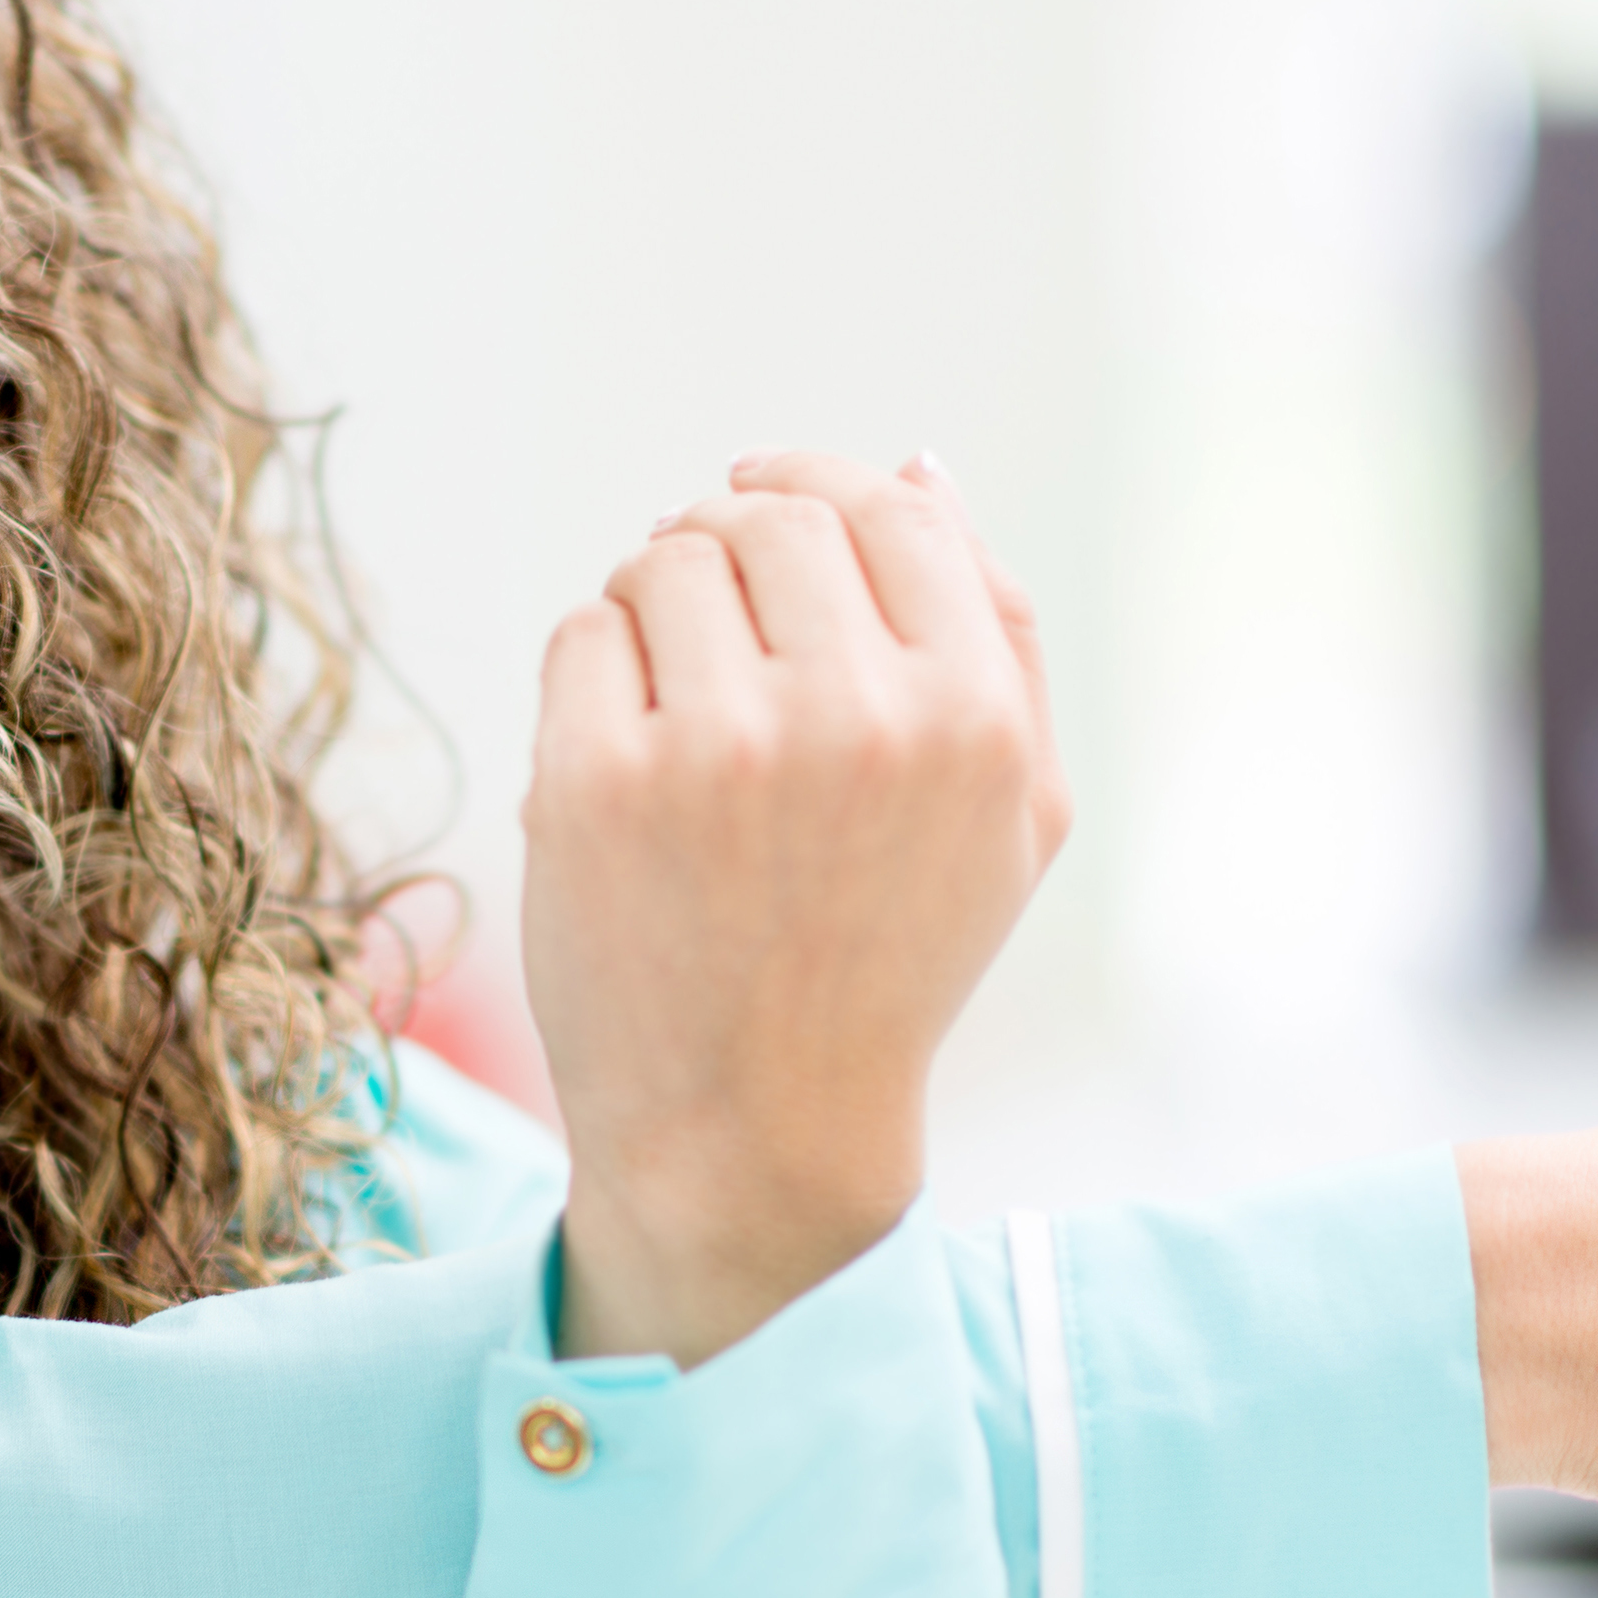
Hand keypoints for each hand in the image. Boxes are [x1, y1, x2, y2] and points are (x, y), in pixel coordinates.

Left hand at [524, 453, 1069, 1364]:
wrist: (757, 1131)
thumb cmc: (891, 959)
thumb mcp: (1012, 813)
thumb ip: (1001, 631)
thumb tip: (922, 465)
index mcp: (971, 717)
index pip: (888, 510)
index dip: (819, 479)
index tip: (762, 491)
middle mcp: (854, 720)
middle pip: (769, 518)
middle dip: (728, 534)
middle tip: (708, 599)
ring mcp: (718, 752)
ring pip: (663, 562)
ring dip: (654, 594)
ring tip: (668, 686)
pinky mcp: (595, 786)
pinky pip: (584, 634)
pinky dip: (596, 664)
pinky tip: (624, 744)